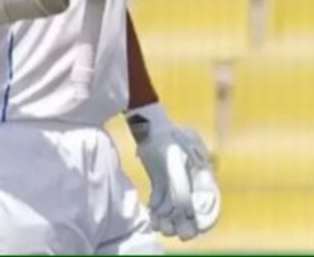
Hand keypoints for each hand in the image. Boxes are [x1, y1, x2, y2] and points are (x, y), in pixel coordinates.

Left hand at [129, 103, 219, 239]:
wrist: (150, 126)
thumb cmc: (168, 140)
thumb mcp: (176, 162)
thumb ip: (181, 186)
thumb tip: (187, 212)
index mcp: (203, 175)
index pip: (210, 203)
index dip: (206, 219)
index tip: (197, 230)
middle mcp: (192, 181)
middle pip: (191, 209)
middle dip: (185, 224)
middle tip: (177, 235)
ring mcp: (176, 182)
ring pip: (174, 207)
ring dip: (169, 220)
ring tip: (161, 228)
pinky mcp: (161, 181)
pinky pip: (161, 200)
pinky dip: (157, 211)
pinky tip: (152, 220)